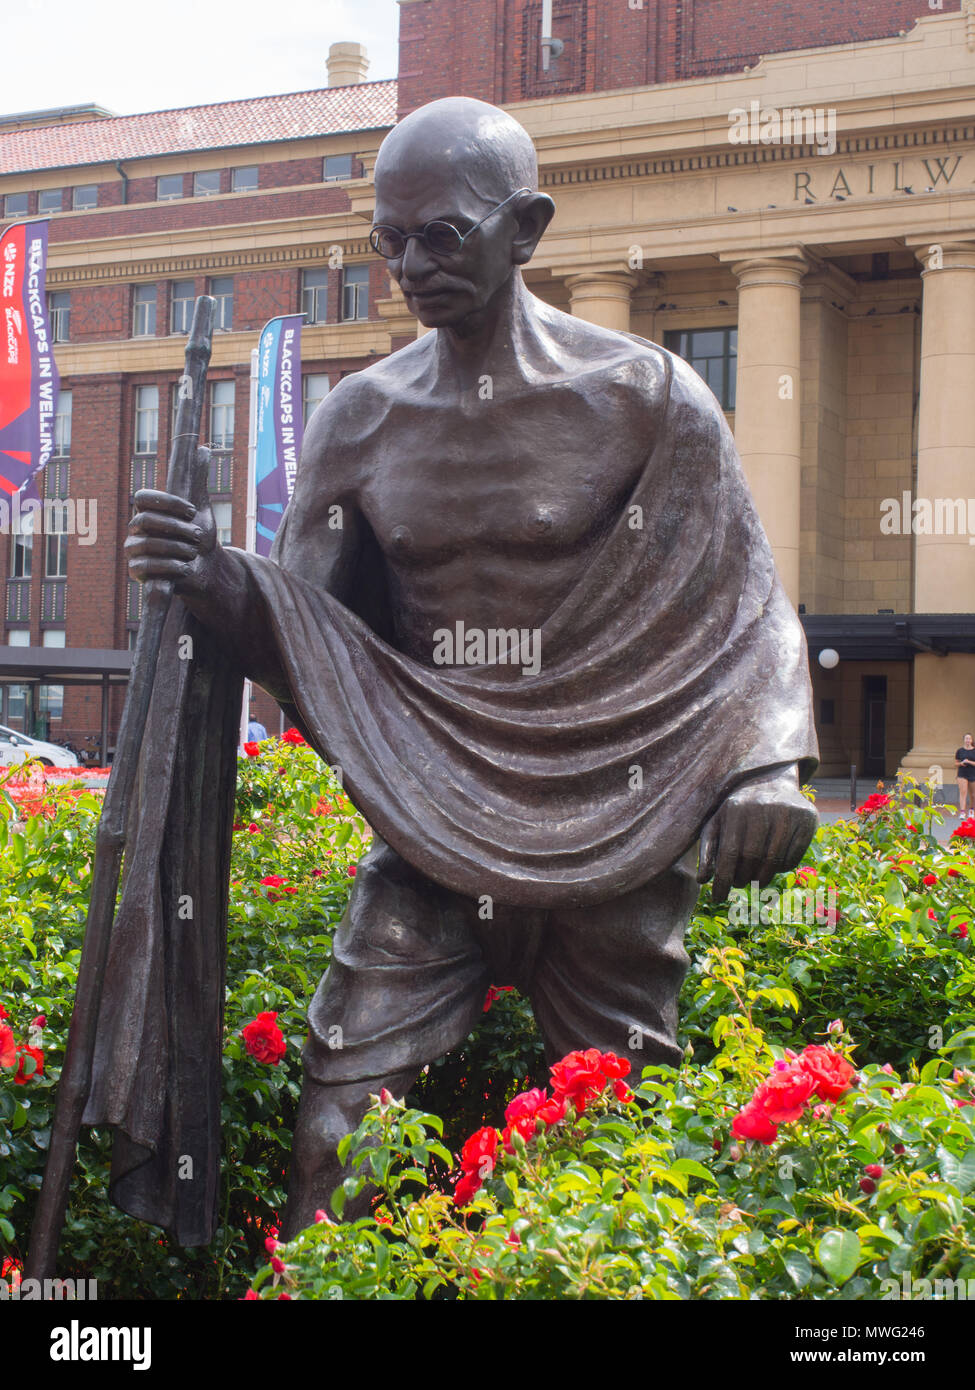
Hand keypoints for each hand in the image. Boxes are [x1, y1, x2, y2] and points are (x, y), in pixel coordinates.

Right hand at [125, 486, 217, 599]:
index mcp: (148, 510)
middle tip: (197, 535)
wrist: (204, 568)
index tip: (192, 511)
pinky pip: (148, 567)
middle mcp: (136, 528)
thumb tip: (205, 449)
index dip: (168, 503)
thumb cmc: (198, 536)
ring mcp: (133, 550)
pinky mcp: (136, 571)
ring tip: (193, 553)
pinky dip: (171, 567)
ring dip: (178, 548)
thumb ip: (198, 479)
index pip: (144, 497)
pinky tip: (185, 568)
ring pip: (149, 544)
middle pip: (146, 520)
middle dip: (178, 528)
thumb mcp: (201, 507)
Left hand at [697, 766, 816, 903]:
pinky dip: (782, 869)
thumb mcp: (716, 823)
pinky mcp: (808, 818)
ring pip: (774, 861)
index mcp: (736, 808)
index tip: (717, 899)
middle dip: (742, 878)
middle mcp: (763, 807)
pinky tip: (773, 864)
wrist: (770, 781)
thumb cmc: (737, 811)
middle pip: (752, 858)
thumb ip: (707, 850)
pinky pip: (794, 858)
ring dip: (762, 878)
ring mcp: (788, 811)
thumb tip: (702, 880)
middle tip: (738, 883)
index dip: (722, 880)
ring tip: (754, 878)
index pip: (728, 853)